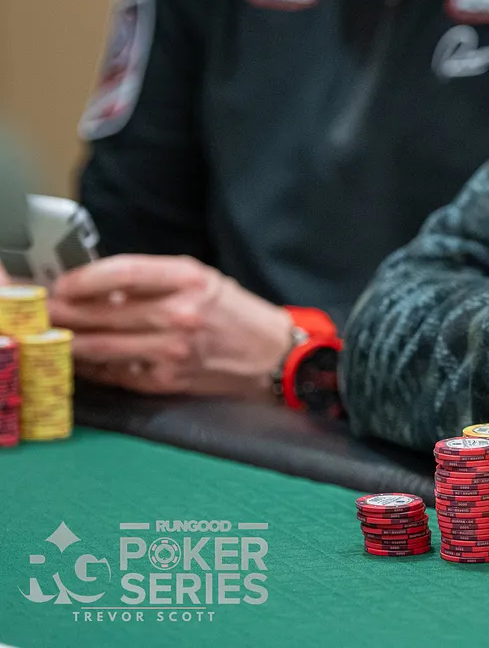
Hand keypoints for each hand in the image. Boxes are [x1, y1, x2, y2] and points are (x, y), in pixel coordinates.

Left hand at [50, 255, 294, 397]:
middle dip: (66, 312)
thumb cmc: (236, 313)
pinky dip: (97, 365)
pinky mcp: (165, 379)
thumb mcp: (202, 280)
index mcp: (189, 279)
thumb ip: (154, 282)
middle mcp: (179, 313)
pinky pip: (116, 372)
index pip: (121, 272)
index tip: (64, 284)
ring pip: (100, 346)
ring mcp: (170, 351)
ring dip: (73, 341)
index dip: (83, 278)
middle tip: (50, 311)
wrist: (272, 355)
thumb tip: (100, 289)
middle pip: (101, 312)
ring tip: (61, 335)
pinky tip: (90, 359)